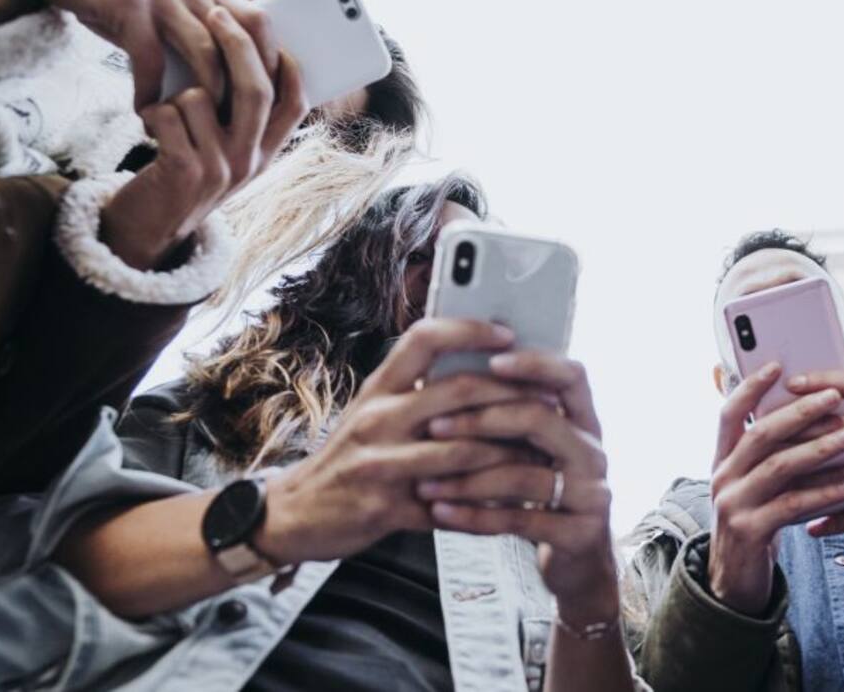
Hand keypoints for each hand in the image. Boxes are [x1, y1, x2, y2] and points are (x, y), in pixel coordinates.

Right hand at [0, 0, 277, 108]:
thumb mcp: (163, 5)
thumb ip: (191, 35)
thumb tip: (219, 87)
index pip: (260, 25)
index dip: (272, 64)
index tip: (270, 103)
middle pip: (240, 43)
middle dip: (244, 91)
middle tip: (237, 131)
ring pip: (204, 52)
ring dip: (202, 98)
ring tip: (195, 130)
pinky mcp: (128, 3)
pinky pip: (150, 57)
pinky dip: (150, 92)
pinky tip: (144, 112)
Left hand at [99, 6, 305, 268]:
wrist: (146, 230)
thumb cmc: (182, 174)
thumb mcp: (224, 152)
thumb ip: (240, 116)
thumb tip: (248, 54)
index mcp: (265, 154)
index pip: (296, 103)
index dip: (287, 65)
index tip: (272, 34)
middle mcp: (249, 163)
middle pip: (256, 89)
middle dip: (236, 44)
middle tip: (215, 13)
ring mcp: (220, 170)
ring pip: (202, 96)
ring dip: (176, 94)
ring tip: (167, 112)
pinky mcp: (184, 173)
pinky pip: (168, 114)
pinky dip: (152, 112)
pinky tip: (148, 127)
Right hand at [254, 318, 537, 564]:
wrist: (293, 513)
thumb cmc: (347, 457)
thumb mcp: (371, 411)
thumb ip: (414, 389)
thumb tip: (479, 366)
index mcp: (377, 388)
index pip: (424, 338)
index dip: (469, 329)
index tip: (508, 331)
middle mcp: (378, 418)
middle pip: (456, 391)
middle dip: (512, 395)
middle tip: (550, 399)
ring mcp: (381, 465)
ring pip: (462, 450)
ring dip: (509, 452)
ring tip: (543, 451)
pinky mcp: (387, 510)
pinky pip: (450, 507)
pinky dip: (486, 506)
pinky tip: (513, 506)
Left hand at [416, 352, 619, 625]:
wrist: (580, 562)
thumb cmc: (545, 494)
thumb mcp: (538, 452)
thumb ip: (515, 418)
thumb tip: (454, 375)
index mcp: (585, 422)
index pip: (571, 376)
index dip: (535, 363)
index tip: (491, 361)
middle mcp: (594, 452)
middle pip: (541, 418)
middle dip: (482, 420)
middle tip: (433, 426)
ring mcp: (592, 493)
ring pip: (524, 475)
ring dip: (467, 478)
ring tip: (424, 482)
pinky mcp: (579, 533)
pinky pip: (519, 519)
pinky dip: (475, 516)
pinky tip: (440, 513)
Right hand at [706, 363, 843, 614]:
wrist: (735, 581)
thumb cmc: (756, 522)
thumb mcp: (754, 485)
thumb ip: (769, 456)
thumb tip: (806, 413)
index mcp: (721, 460)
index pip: (729, 413)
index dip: (750, 388)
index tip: (777, 364)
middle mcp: (721, 477)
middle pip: (759, 434)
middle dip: (799, 413)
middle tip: (833, 397)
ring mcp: (732, 504)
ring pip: (778, 467)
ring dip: (818, 448)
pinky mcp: (749, 531)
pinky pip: (792, 505)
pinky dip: (823, 493)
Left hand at [786, 370, 843, 538]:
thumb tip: (822, 398)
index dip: (823, 381)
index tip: (790, 383)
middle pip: (841, 430)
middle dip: (799, 435)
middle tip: (764, 439)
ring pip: (842, 475)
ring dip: (806, 483)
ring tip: (775, 486)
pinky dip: (832, 521)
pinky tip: (809, 526)